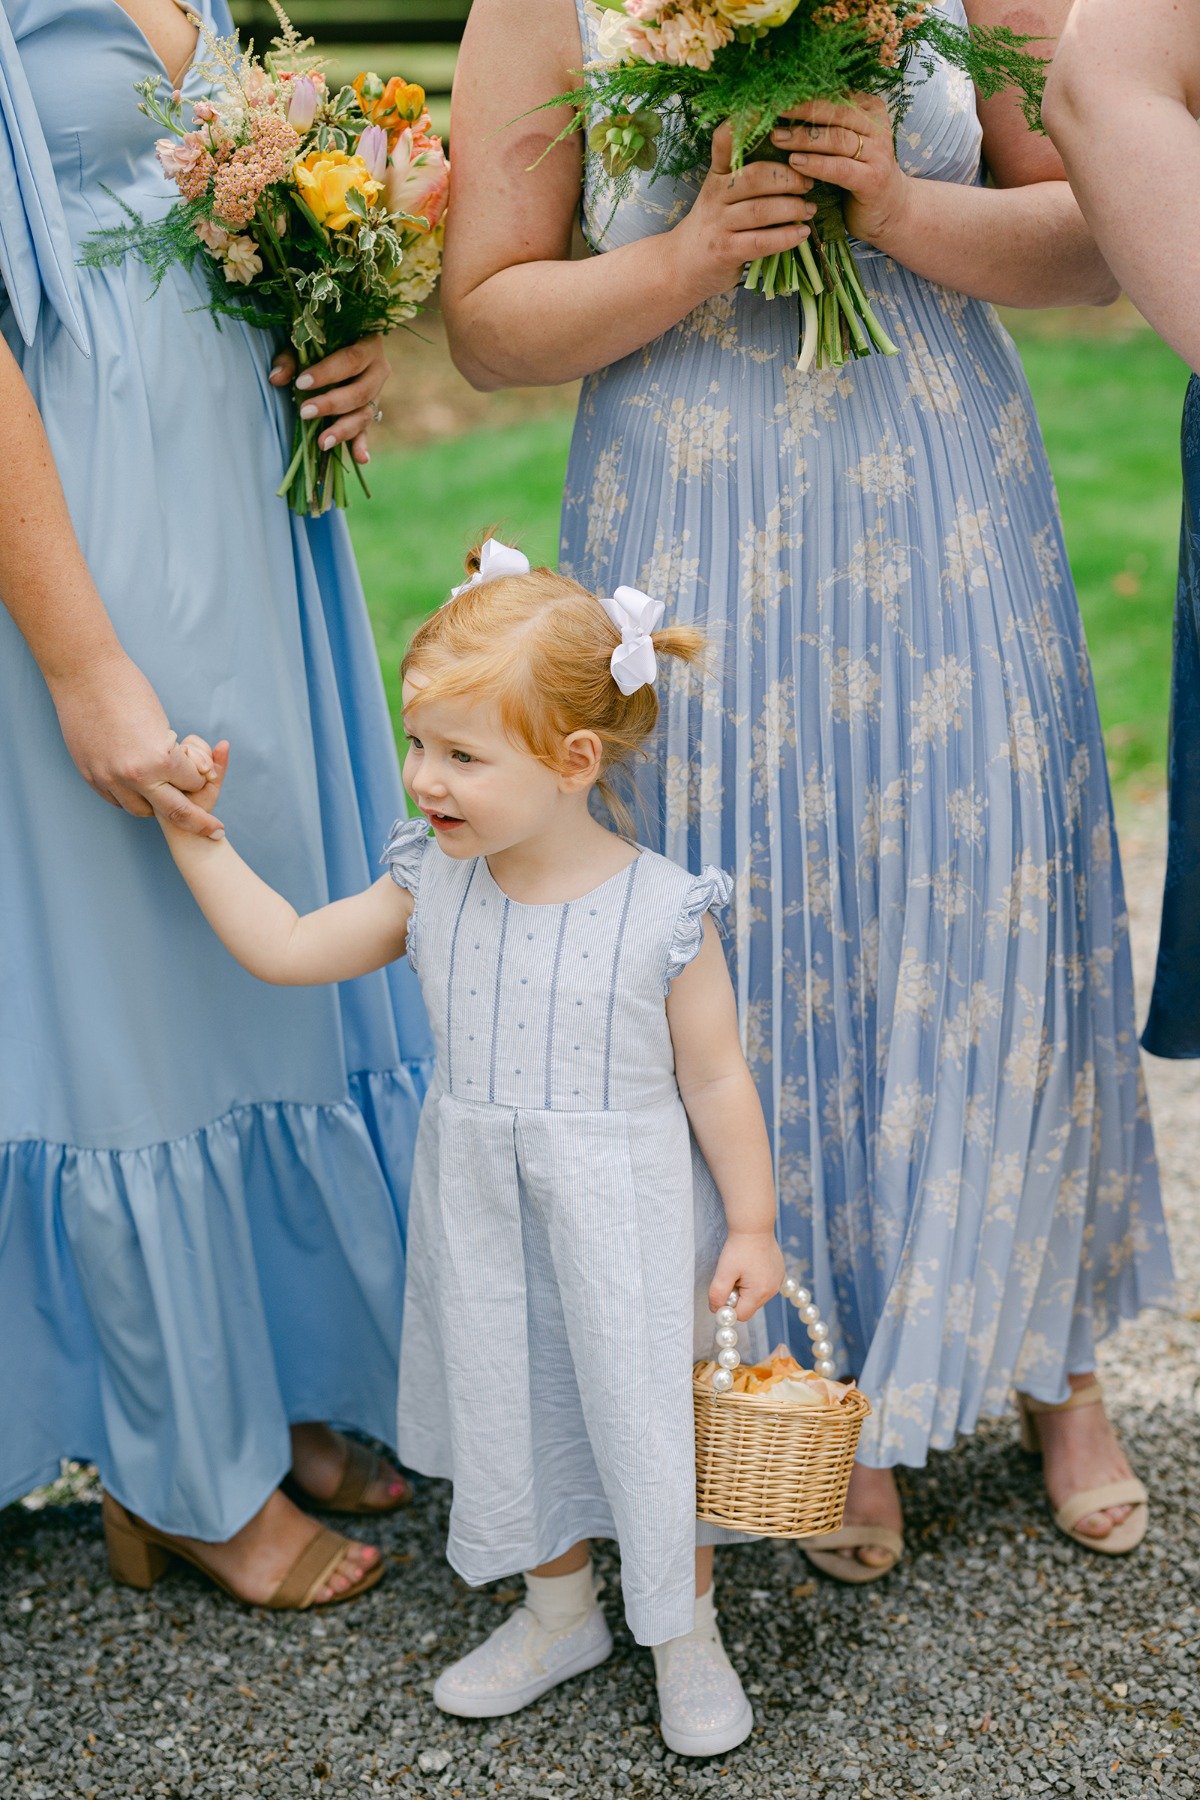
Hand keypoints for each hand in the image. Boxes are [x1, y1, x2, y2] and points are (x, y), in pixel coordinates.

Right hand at [48, 652, 224, 837]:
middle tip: (216, 832)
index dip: (200, 778)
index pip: (193, 783)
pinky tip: (138, 790)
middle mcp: (135, 776)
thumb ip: (169, 751)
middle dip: (200, 824)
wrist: (84, 675)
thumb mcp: (162, 722)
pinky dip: (130, 798)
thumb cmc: (128, 688)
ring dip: (156, 807)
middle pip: (175, 812)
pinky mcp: (90, 776)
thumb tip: (178, 770)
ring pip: (141, 811)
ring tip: (166, 800)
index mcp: (159, 758)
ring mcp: (109, 779)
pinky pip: (115, 800)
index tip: (204, 778)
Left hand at [270, 336, 390, 465]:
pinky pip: (366, 431)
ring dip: (343, 429)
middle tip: (304, 412)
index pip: (350, 360)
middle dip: (332, 404)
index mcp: (368, 346)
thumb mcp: (306, 346)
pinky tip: (361, 459)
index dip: (327, 373)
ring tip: (323, 442)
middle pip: (360, 392)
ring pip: (364, 415)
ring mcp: (377, 395)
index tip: (301, 383)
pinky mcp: (370, 414)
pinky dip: (362, 445)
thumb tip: (276, 378)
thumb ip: (291, 360)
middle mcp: (379, 371)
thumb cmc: (321, 344)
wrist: (341, 349)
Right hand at [670, 122, 816, 304]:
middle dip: (788, 177)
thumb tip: (795, 154)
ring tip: (809, 210)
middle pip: (755, 176)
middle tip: (809, 182)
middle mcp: (715, 194)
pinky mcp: (725, 251)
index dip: (746, 123)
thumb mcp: (723, 192)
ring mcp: (718, 224)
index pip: (726, 140)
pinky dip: (785, 237)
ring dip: (792, 208)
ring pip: (760, 210)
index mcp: (717, 174)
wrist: (683, 266)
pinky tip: (801, 234)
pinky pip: (760, 241)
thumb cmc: (715, 225)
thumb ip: (748, 174)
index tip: (769, 110)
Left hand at [708, 1230, 785, 1321]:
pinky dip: (754, 1280)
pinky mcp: (779, 1273)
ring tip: (741, 1268)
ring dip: (746, 1288)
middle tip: (732, 1276)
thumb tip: (716, 1310)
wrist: (754, 1226)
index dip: (729, 1307)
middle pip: (749, 1306)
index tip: (723, 1290)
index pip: (741, 1315)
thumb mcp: (723, 1272)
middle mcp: (772, 1290)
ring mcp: (778, 1281)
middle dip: (737, 1296)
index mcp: (760, 1293)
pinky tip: (750, 1264)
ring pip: (756, 1296)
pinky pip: (763, 1285)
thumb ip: (717, 1295)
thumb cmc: (738, 1248)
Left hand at [771, 96, 911, 251]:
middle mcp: (877, 126)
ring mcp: (878, 153)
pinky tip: (795, 163)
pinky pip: (840, 168)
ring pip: (836, 138)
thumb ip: (827, 124)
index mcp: (870, 109)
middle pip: (835, 112)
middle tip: (773, 111)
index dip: (805, 94)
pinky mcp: (873, 179)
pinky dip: (816, 164)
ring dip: (803, 138)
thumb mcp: (845, 142)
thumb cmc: (858, 174)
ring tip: (777, 138)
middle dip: (801, 111)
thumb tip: (786, 107)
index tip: (777, 94)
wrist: (890, 210)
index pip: (835, 95)